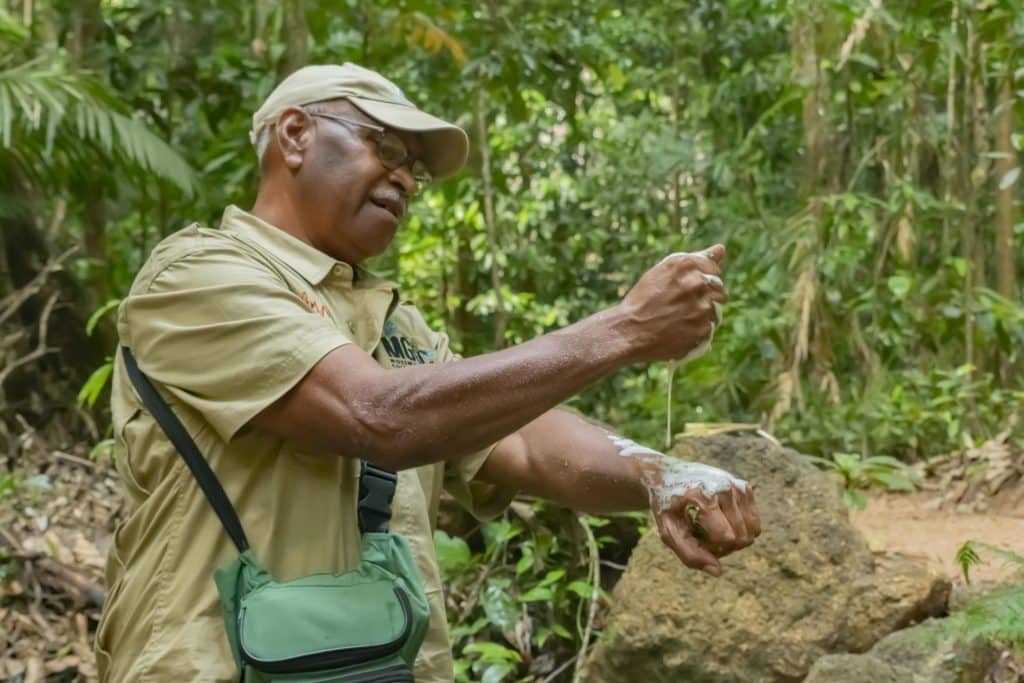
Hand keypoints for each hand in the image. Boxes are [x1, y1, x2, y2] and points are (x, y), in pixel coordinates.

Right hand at [616, 244, 726, 362]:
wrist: (628, 331)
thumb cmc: (643, 300)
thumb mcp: (665, 272)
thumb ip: (696, 259)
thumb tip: (722, 248)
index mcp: (686, 264)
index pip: (714, 270)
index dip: (703, 281)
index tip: (689, 289)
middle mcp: (697, 282)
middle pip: (719, 290)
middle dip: (707, 297)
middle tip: (684, 307)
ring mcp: (702, 307)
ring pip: (716, 310)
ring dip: (703, 315)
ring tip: (680, 320)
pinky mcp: (703, 329)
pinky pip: (709, 329)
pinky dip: (698, 332)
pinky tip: (680, 332)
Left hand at [650, 466, 759, 576]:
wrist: (667, 475)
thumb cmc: (667, 506)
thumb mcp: (668, 531)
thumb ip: (689, 554)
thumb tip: (718, 571)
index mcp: (704, 496)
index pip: (727, 538)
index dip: (713, 549)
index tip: (695, 540)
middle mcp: (725, 487)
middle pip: (743, 537)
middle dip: (725, 547)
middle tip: (702, 538)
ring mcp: (737, 485)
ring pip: (753, 531)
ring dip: (735, 539)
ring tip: (712, 531)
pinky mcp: (744, 487)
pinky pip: (754, 522)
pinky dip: (741, 529)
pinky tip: (721, 522)